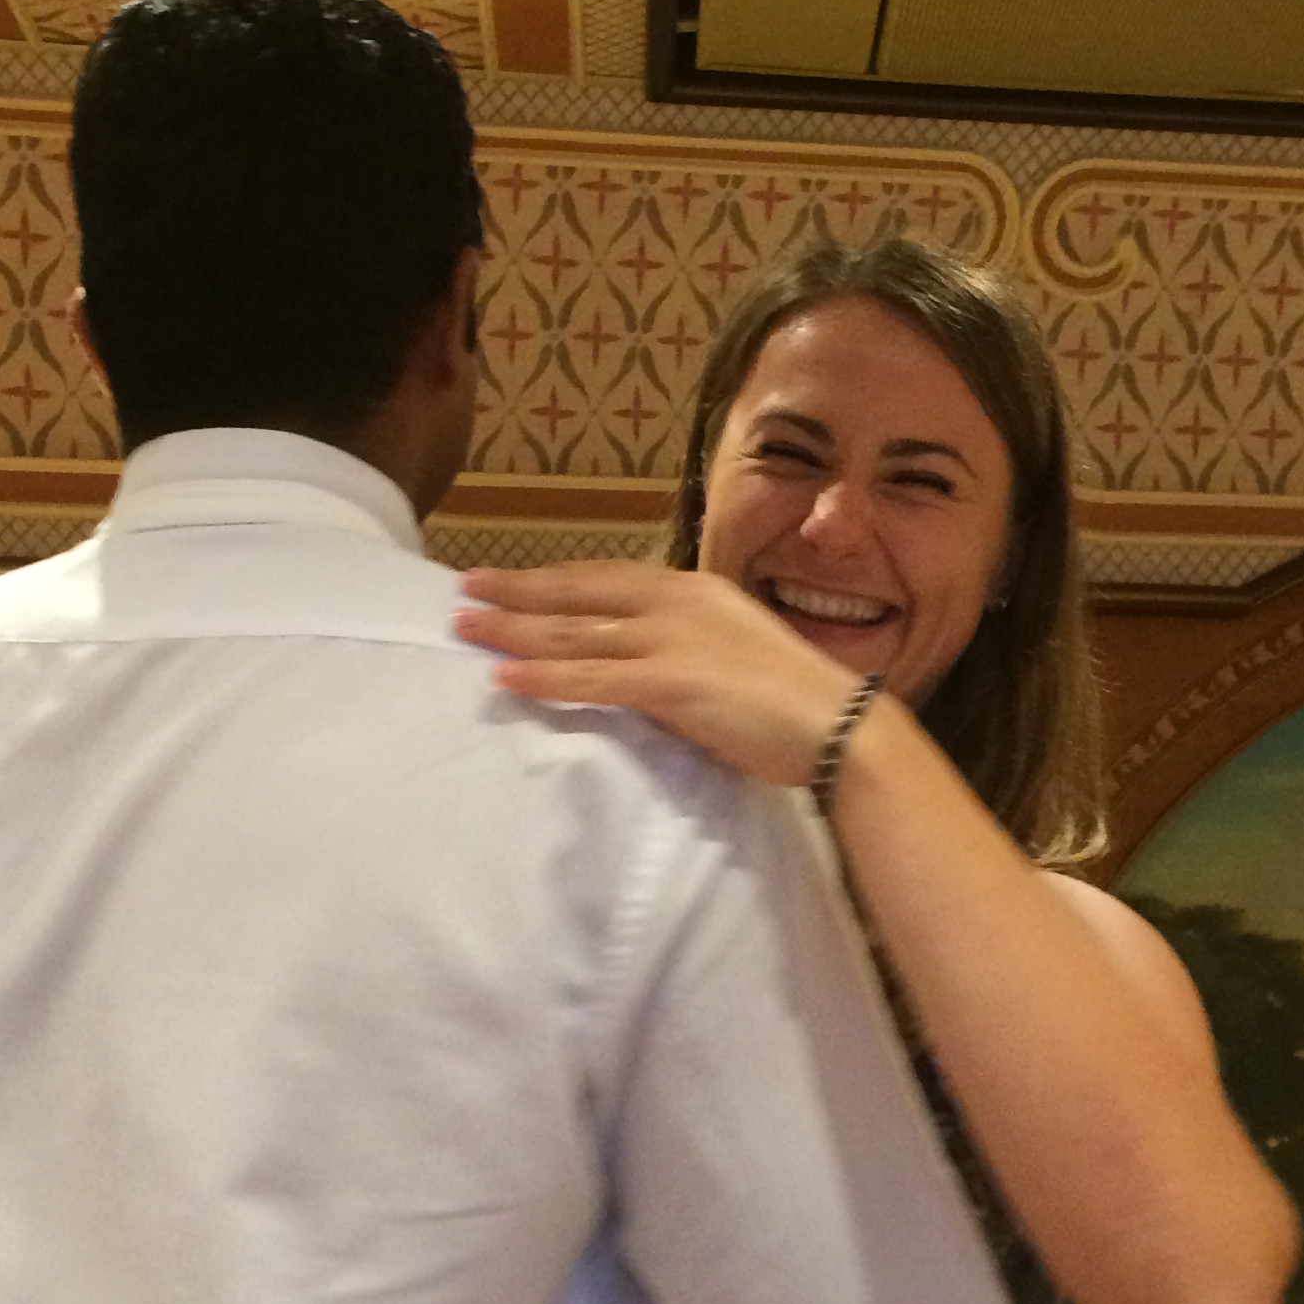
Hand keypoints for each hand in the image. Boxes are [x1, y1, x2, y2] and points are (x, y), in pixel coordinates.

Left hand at [454, 561, 868, 787]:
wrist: (840, 725)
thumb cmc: (794, 702)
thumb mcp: (732, 656)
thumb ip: (685, 652)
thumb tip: (639, 668)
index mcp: (694, 590)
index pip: (606, 578)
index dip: (554, 579)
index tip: (511, 581)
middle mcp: (677, 602)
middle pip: (578, 594)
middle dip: (517, 593)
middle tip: (464, 592)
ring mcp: (672, 640)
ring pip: (574, 632)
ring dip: (513, 630)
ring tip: (465, 629)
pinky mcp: (671, 682)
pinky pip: (592, 677)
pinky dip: (544, 676)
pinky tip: (505, 676)